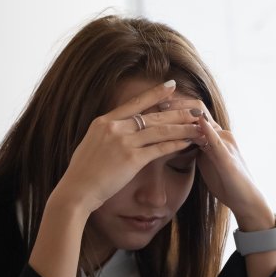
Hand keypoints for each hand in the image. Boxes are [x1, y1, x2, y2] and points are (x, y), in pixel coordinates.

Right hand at [51, 81, 204, 212]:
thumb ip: (106, 135)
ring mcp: (123, 142)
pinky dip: (175, 144)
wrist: (76, 190)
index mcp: (103, 122)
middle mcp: (114, 127)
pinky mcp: (132, 159)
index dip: (155, 93)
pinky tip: (188, 142)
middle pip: (153, 115)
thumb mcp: (91, 144)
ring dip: (182, 127)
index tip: (172, 85)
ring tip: (199, 124)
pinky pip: (159, 149)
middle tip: (196, 107)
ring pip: (160, 130)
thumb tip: (115, 131)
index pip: (135, 103)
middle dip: (178, 112)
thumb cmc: (82, 173)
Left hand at [160, 99, 273, 229]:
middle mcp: (222, 135)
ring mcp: (226, 145)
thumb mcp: (207, 161)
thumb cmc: (226, 182)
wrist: (246, 200)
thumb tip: (180, 141)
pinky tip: (197, 124)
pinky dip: (206, 132)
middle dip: (177, 104)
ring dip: (186, 114)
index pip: (196, 112)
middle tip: (157, 101)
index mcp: (215, 136)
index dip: (177, 106)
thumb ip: (198, 148)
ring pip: (206, 122)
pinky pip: (216, 142)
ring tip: (168, 108)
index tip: (157, 102)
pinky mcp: (228, 159)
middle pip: (199, 111)